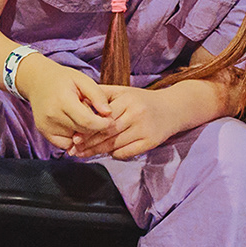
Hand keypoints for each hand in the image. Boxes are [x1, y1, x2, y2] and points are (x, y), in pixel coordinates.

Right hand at [16, 56, 110, 150]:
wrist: (38, 81)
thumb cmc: (64, 80)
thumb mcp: (83, 80)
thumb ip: (97, 96)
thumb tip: (109, 113)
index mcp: (63, 100)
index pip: (87, 121)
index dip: (103, 124)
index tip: (110, 121)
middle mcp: (52, 115)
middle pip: (82, 131)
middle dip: (95, 128)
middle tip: (98, 116)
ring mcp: (46, 125)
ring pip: (75, 140)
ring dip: (84, 133)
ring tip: (82, 117)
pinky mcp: (44, 132)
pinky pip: (65, 144)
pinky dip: (73, 138)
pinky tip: (74, 126)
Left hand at [70, 85, 191, 160]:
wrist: (172, 109)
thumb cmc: (142, 100)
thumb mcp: (124, 92)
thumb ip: (103, 95)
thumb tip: (79, 102)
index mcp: (128, 100)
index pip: (103, 118)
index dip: (87, 130)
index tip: (74, 138)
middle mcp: (136, 114)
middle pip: (107, 133)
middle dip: (88, 143)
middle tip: (74, 150)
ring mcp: (144, 129)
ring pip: (115, 145)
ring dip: (97, 152)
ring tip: (83, 155)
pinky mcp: (151, 142)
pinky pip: (126, 152)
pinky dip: (114, 154)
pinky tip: (106, 153)